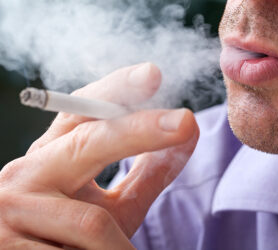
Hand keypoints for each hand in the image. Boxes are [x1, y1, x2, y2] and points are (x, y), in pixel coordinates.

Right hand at [0, 63, 198, 248]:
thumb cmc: (72, 236)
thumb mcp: (110, 206)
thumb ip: (147, 173)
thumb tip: (189, 133)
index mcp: (51, 156)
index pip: (83, 111)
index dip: (116, 89)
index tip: (152, 75)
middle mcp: (28, 173)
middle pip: (89, 141)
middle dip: (140, 130)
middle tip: (185, 122)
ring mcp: (13, 211)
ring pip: (91, 222)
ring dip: (118, 246)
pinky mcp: (8, 248)